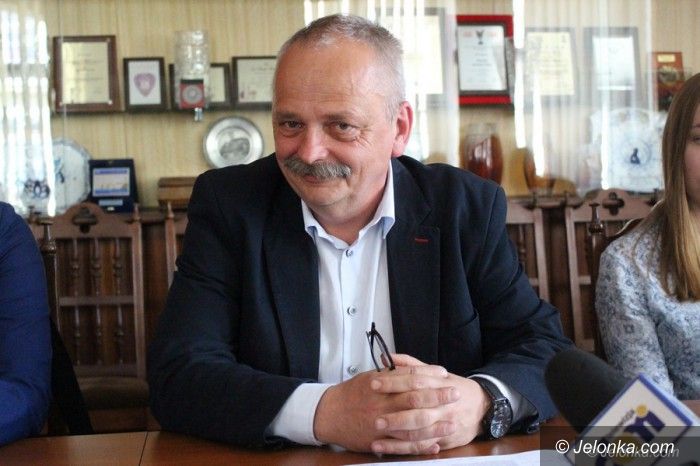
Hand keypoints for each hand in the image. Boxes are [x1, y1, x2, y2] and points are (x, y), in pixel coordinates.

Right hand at [313, 363, 458, 452]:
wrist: (328, 414)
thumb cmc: (350, 394)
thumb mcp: (368, 377)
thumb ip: (389, 373)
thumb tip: (409, 367)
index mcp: (380, 385)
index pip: (409, 376)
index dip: (428, 374)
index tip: (444, 374)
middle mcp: (381, 404)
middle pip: (414, 399)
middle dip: (438, 397)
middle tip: (456, 394)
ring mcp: (380, 424)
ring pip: (411, 425)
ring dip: (434, 425)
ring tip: (452, 423)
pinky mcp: (378, 441)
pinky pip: (402, 446)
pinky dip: (420, 446)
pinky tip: (435, 444)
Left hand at [369, 354, 489, 453]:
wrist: (483, 407)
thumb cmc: (453, 388)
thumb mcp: (436, 373)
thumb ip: (410, 364)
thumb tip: (386, 357)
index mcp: (438, 384)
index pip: (414, 381)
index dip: (393, 382)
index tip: (374, 383)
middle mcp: (442, 405)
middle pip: (417, 408)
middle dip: (395, 414)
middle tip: (374, 416)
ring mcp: (443, 424)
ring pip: (419, 431)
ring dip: (396, 434)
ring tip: (375, 434)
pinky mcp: (444, 440)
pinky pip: (421, 446)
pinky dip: (403, 449)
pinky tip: (385, 448)